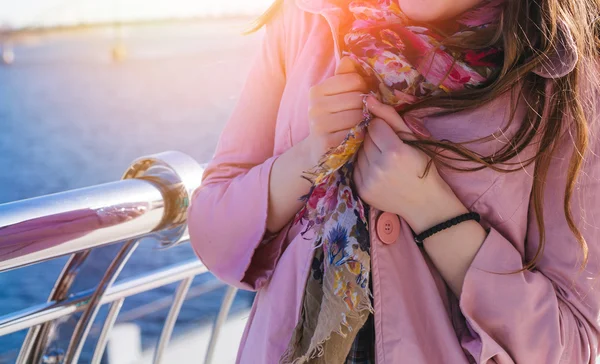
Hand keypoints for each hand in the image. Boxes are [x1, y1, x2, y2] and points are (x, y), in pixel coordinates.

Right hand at [303, 57, 368, 164]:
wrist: (319, 153)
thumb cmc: (333, 121)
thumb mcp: (336, 97)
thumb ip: (343, 77)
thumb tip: (349, 58)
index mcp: (316, 91)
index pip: (354, 79)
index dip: (362, 89)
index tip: (358, 99)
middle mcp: (314, 106)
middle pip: (357, 97)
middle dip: (364, 107)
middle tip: (360, 115)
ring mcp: (319, 125)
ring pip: (358, 116)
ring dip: (364, 122)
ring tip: (358, 126)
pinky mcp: (326, 143)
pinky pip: (355, 133)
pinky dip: (360, 135)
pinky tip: (354, 138)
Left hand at [353, 96, 467, 233]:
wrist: (425, 203)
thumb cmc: (422, 166)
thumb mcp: (413, 138)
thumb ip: (390, 116)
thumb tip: (368, 98)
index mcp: (394, 152)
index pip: (374, 125)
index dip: (384, 129)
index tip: (393, 138)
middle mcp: (379, 167)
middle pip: (365, 138)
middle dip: (375, 140)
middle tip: (390, 151)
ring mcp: (369, 180)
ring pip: (358, 152)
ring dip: (368, 153)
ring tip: (385, 162)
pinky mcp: (362, 190)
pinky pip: (355, 168)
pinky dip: (364, 167)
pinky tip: (379, 172)